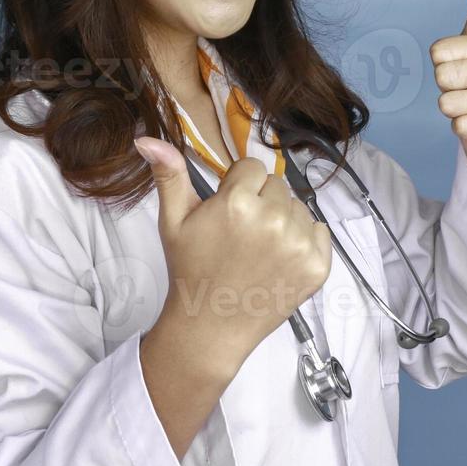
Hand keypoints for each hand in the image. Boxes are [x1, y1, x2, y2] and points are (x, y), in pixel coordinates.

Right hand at [133, 137, 331, 372]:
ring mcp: (299, 244)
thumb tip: (147, 138)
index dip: (237, 188)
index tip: (227, 214)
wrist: (210, 327)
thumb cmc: (190, 270)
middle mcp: (274, 219)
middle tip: (241, 235)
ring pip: (298, 207)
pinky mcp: (317, 266)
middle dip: (261, 202)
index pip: (252, 167)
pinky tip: (279, 259)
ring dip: (282, 220)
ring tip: (258, 249)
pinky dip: (304, 241)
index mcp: (238, 203)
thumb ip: (168, 175)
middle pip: (277, 185)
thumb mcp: (172, 222)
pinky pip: (319, 230)